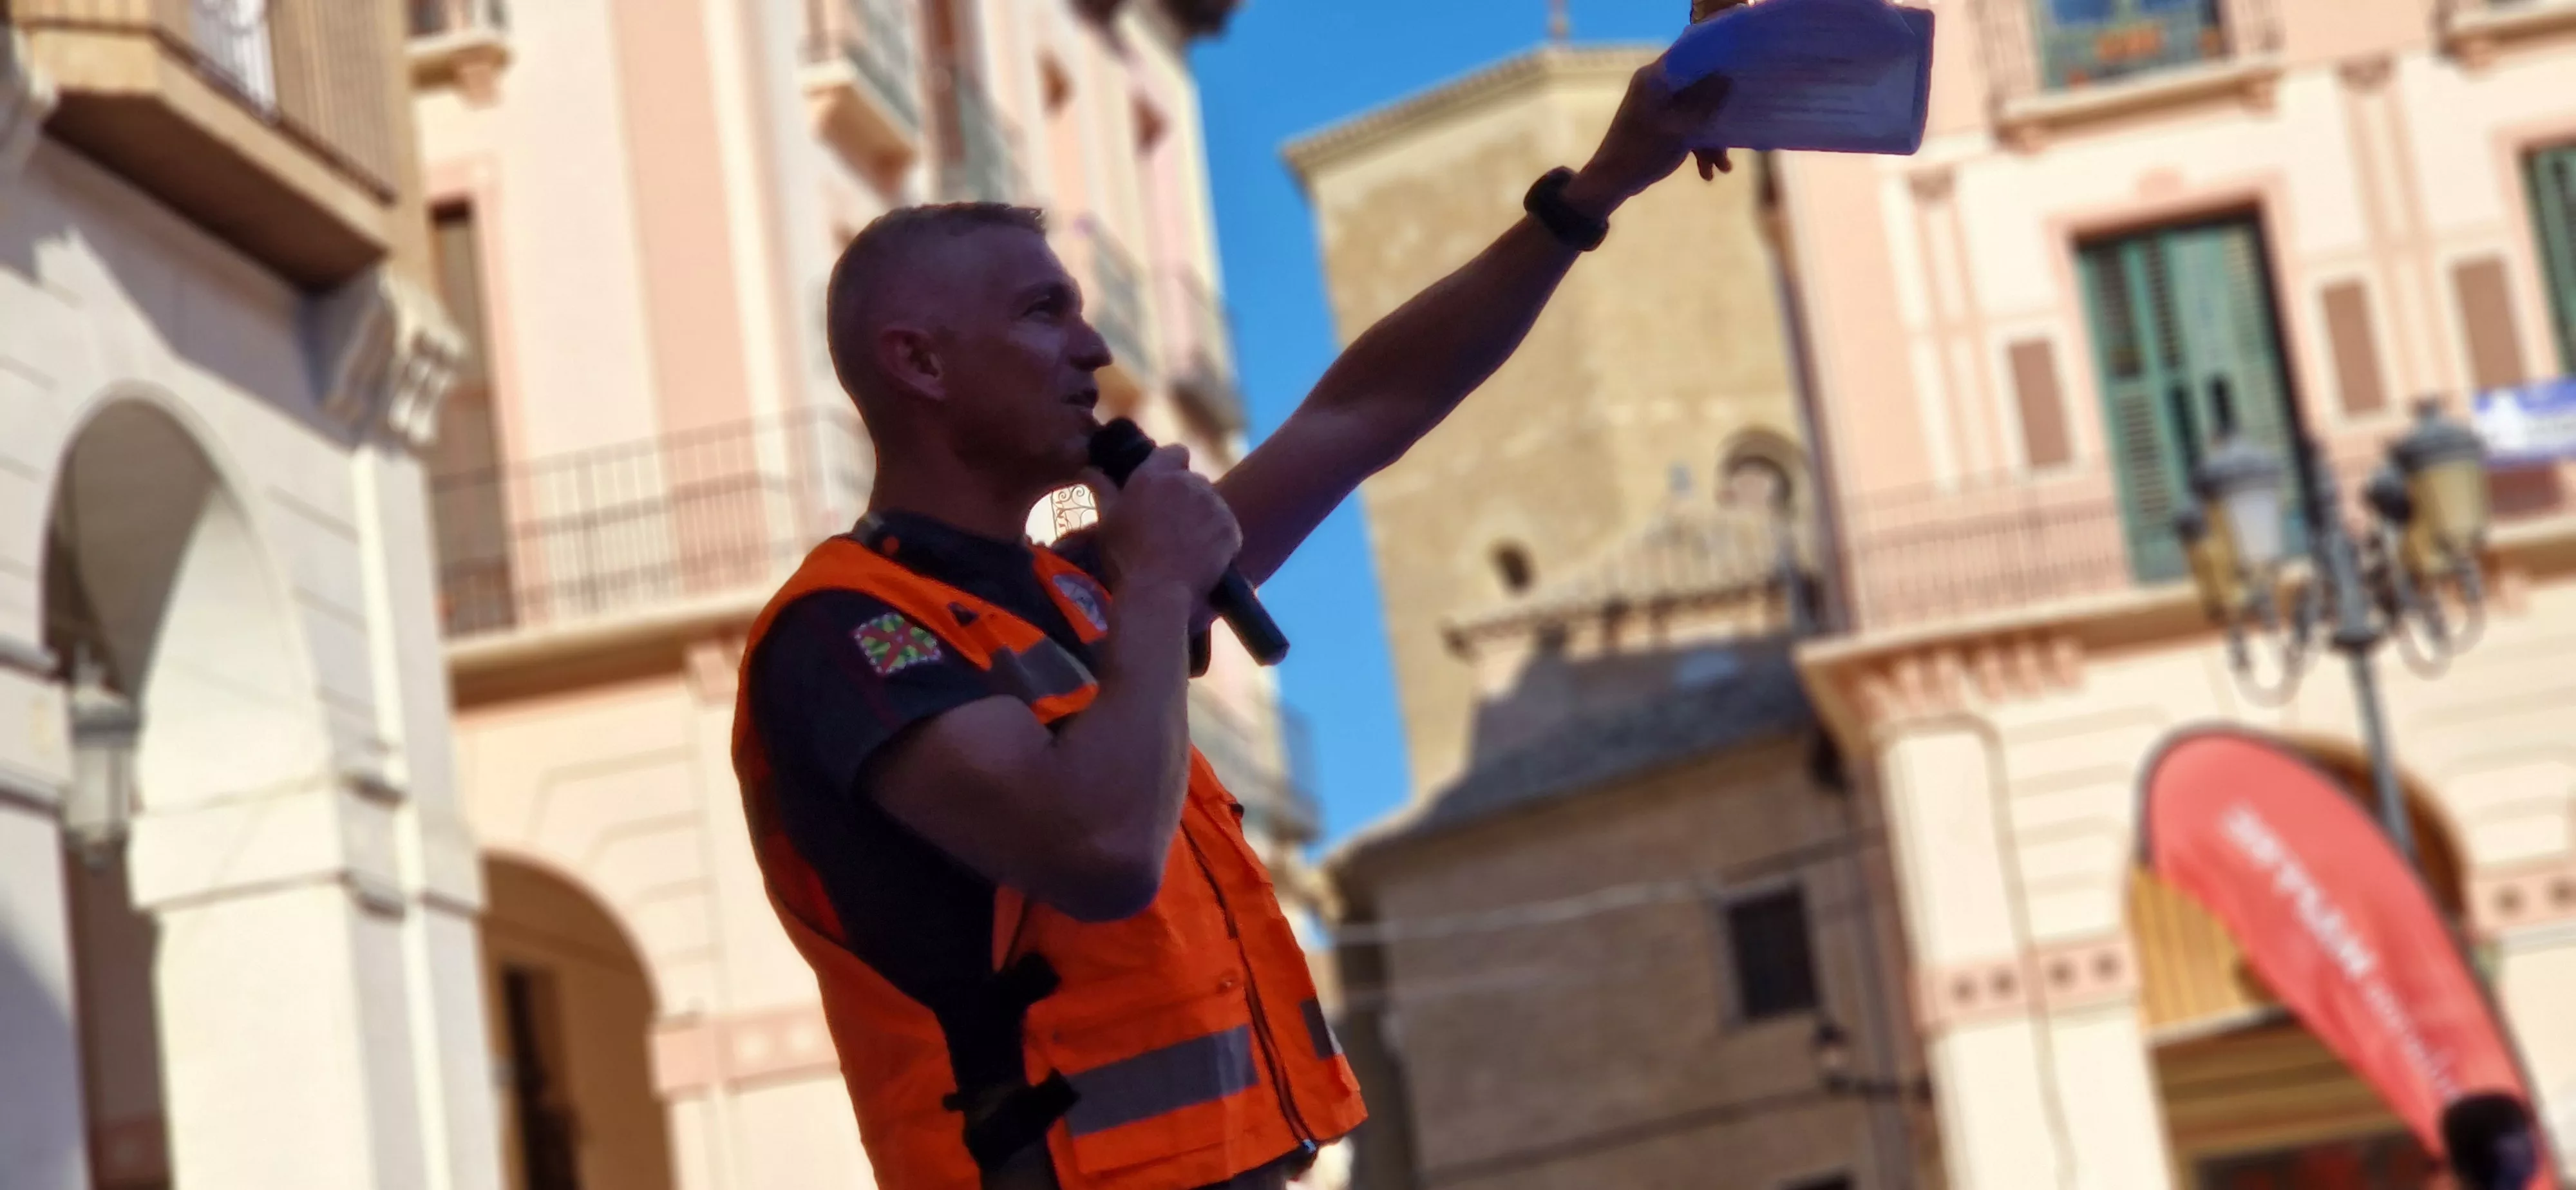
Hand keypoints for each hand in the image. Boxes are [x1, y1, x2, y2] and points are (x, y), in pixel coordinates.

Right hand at [1091, 444, 1240, 598]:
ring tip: (1186, 545)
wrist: (1157, 593)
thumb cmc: (1125, 557)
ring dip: (1203, 517)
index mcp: (1154, 475)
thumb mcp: (1107, 520)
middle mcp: (1187, 482)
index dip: (1172, 467)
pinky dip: (1218, 538)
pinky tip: (1201, 556)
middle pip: (1194, 480)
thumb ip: (1101, 488)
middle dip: (1186, 496)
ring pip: (1212, 503)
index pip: (1175, 452)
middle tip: (1171, 525)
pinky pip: (1226, 527)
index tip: (1165, 488)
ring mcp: (1213, 504)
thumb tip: (1089, 468)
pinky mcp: (1230, 528)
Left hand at [1563, 63, 1735, 217]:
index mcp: (1654, 78)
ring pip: (1694, 114)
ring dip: (1710, 142)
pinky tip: (1707, 173)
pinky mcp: (1659, 125)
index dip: (1715, 64)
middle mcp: (1655, 86)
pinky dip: (1697, 148)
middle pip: (1697, 90)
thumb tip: (1727, 76)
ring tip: (1723, 168)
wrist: (1611, 181)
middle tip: (1733, 138)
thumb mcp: (1680, 128)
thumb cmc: (1642, 151)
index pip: (1690, 59)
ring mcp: (1657, 107)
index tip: (1737, 74)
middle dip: (1716, 118)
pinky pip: (1686, 129)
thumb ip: (1704, 101)